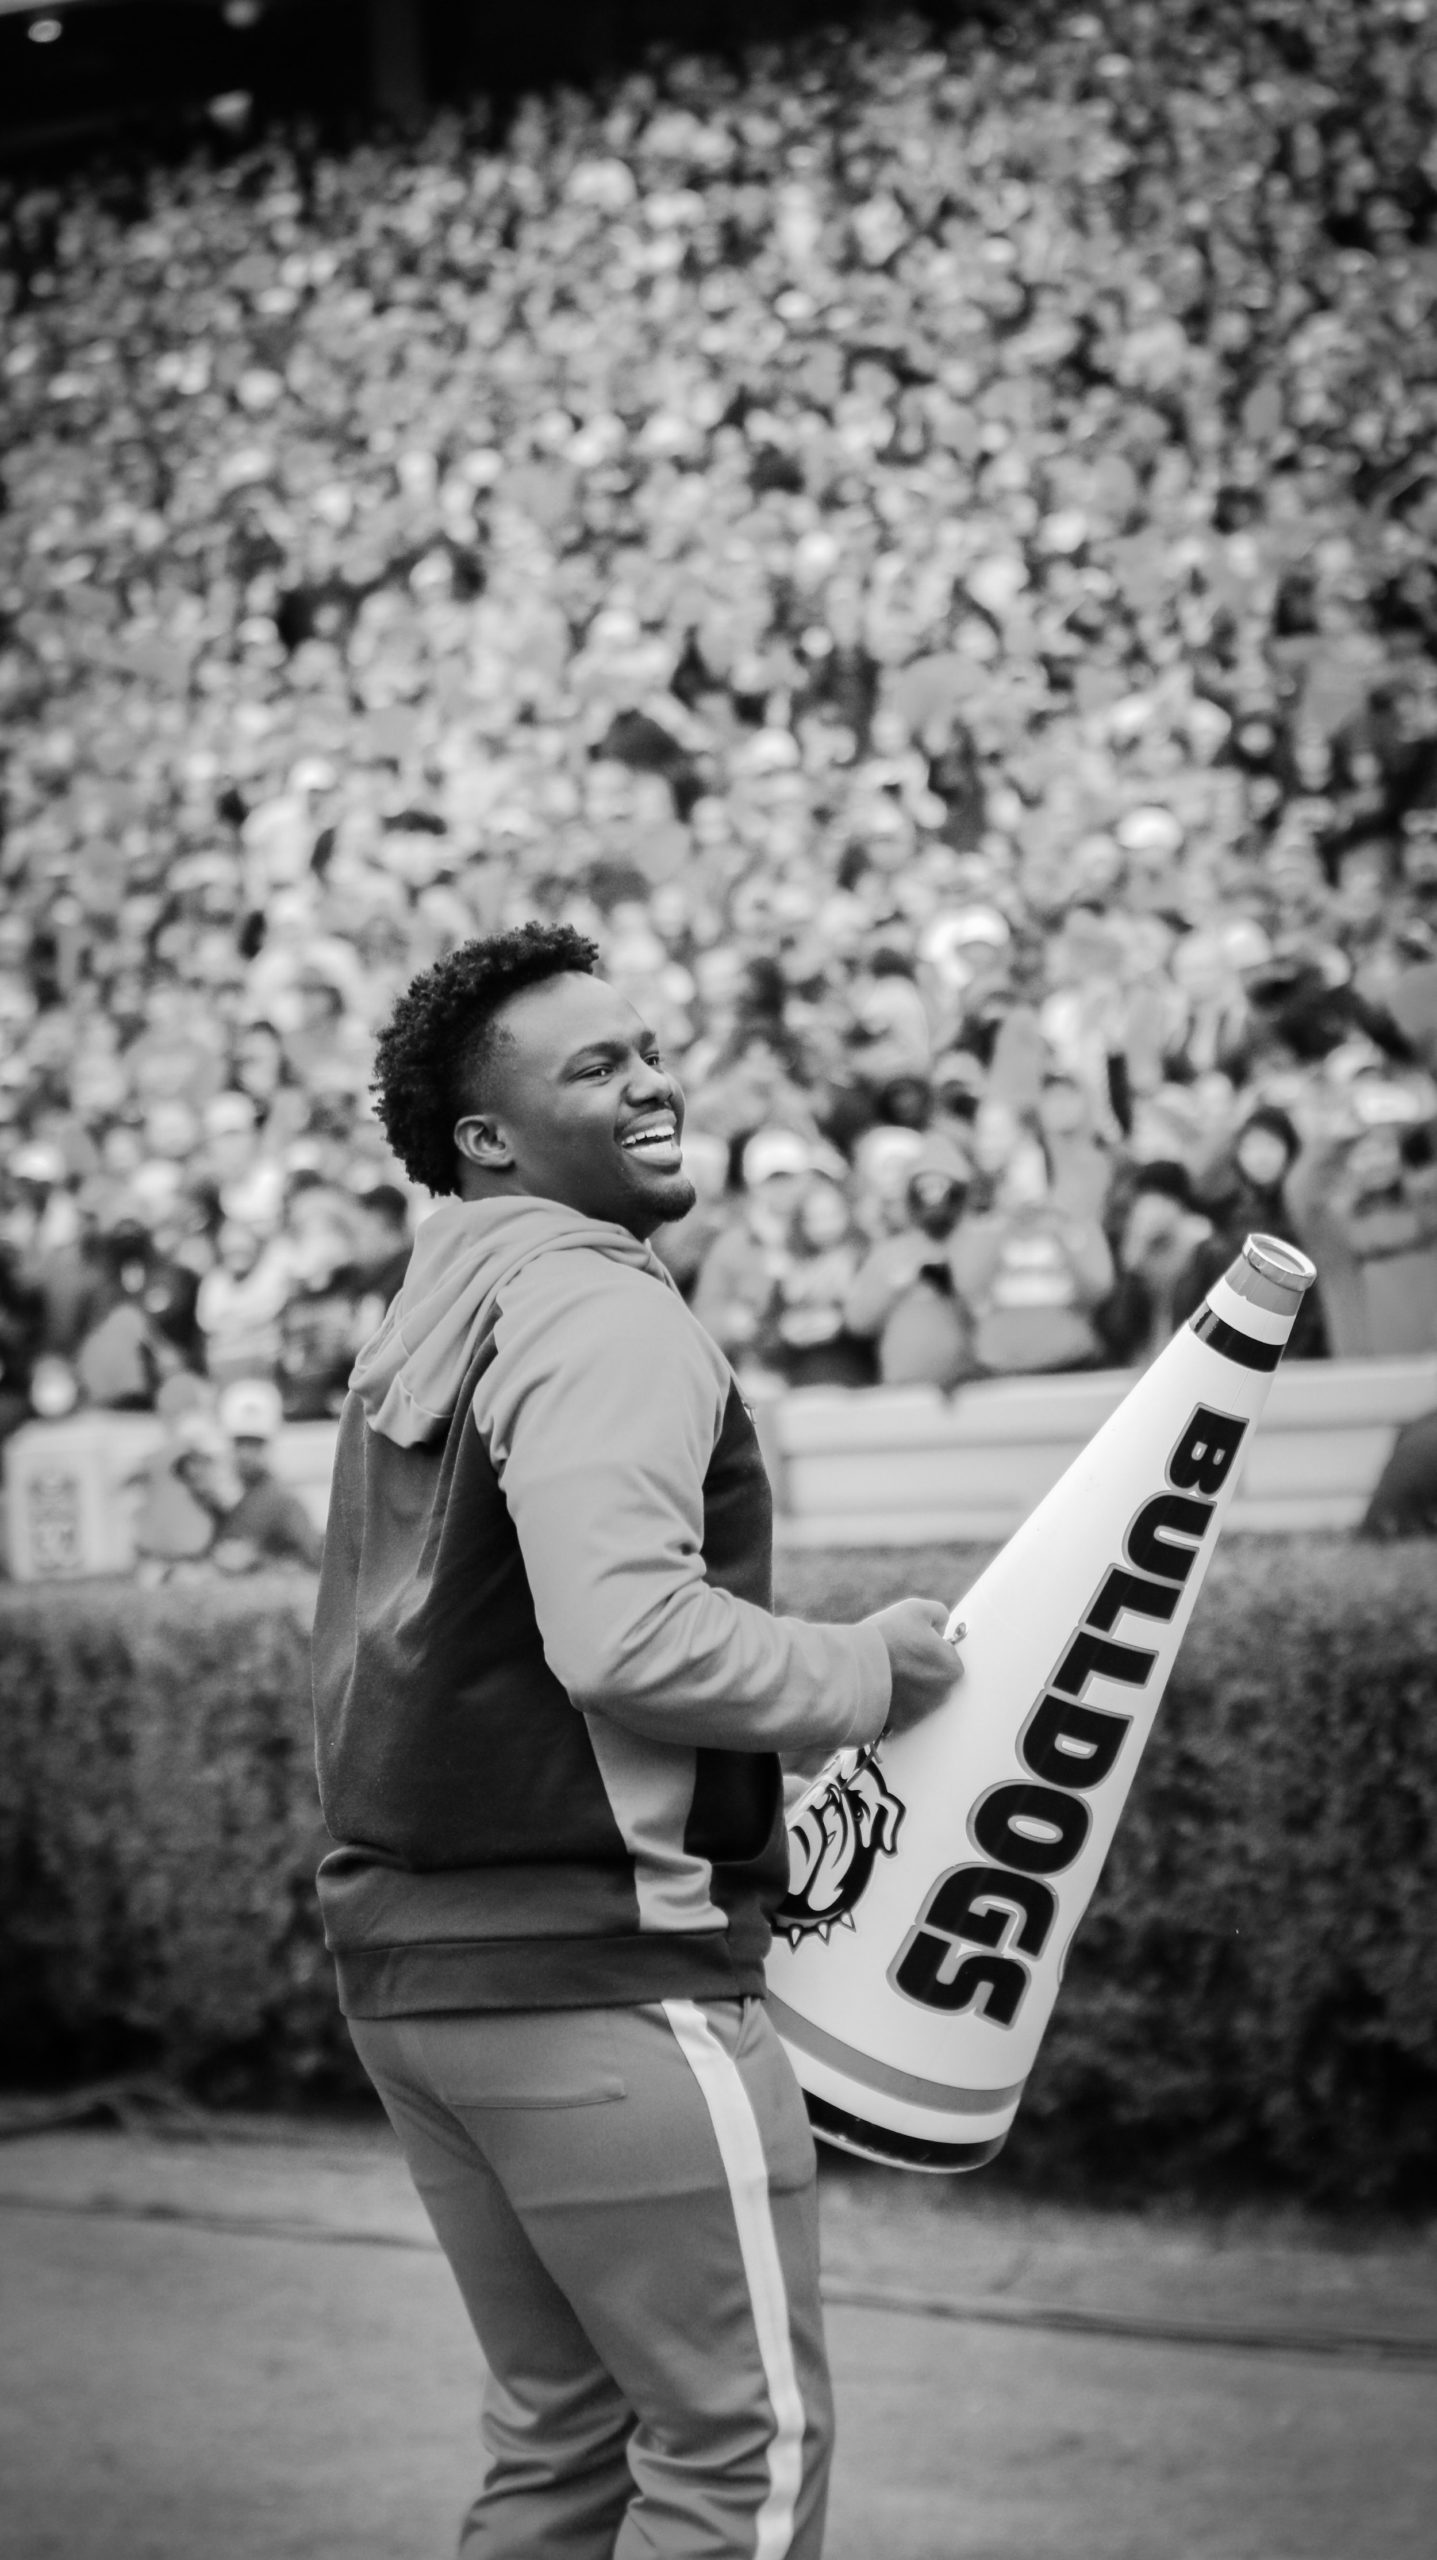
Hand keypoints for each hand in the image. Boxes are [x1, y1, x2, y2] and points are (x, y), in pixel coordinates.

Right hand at [865, 1598, 963, 1736]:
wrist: (854, 1666)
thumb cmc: (888, 1635)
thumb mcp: (917, 1609)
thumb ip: (939, 1614)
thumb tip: (941, 1627)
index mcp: (952, 1668)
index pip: (946, 1656)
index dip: (929, 1647)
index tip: (911, 1643)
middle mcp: (943, 1695)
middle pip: (934, 1678)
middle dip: (920, 1670)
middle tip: (898, 1657)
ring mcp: (921, 1713)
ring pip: (918, 1696)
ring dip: (907, 1687)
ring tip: (886, 1671)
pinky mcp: (900, 1724)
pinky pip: (900, 1711)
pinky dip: (893, 1702)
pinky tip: (879, 1687)